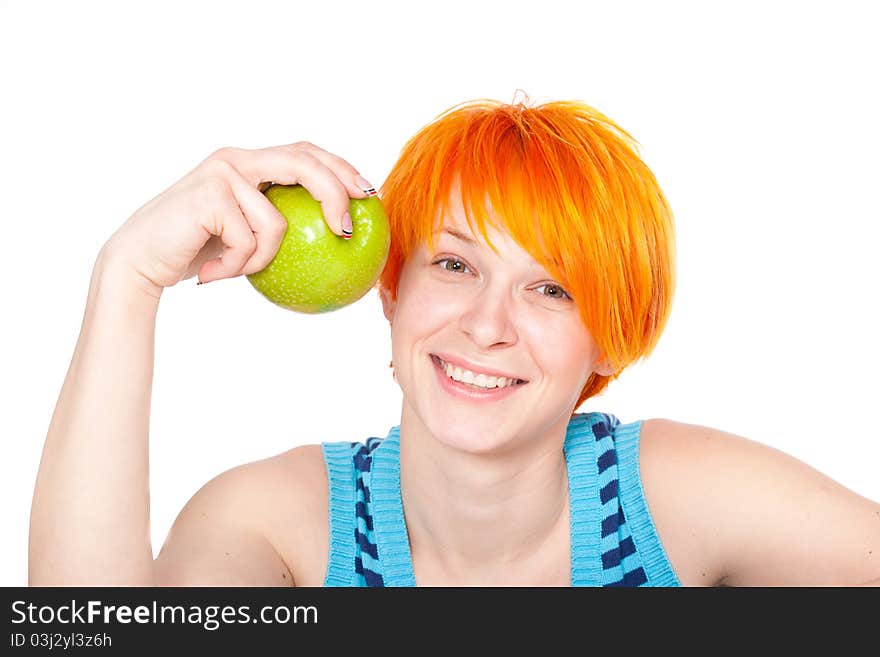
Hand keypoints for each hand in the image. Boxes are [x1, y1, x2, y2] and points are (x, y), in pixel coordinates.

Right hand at [102, 142, 373, 296]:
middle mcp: (236, 159)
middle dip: (335, 191)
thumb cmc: (196, 253)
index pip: (305, 153)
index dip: (341, 167)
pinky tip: (211, 274)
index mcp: (249, 164)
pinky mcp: (210, 194)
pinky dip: (238, 267)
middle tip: (348, 228)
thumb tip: (336, 245)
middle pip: (304, 162)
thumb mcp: (245, 239)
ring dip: (261, 259)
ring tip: (231, 271)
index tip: (368, 196)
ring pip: (277, 222)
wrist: (141, 262)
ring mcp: (222, 173)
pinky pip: (251, 242)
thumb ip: (277, 227)